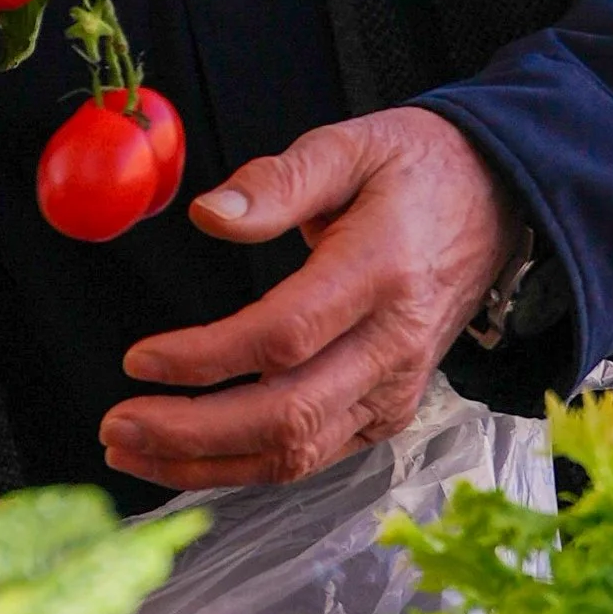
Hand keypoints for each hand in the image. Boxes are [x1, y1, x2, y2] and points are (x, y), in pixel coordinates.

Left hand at [101, 106, 522, 489]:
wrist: (497, 203)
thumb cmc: (415, 171)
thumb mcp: (348, 146)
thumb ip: (277, 180)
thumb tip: (209, 214)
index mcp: (381, 272)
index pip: (285, 336)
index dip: (207, 358)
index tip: (139, 359)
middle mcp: (394, 344)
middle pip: (287, 415)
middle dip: (192, 433)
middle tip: (115, 426)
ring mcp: (396, 388)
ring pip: (298, 453)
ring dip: (208, 463)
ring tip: (132, 450)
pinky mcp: (390, 412)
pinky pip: (314, 457)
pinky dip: (247, 467)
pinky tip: (190, 458)